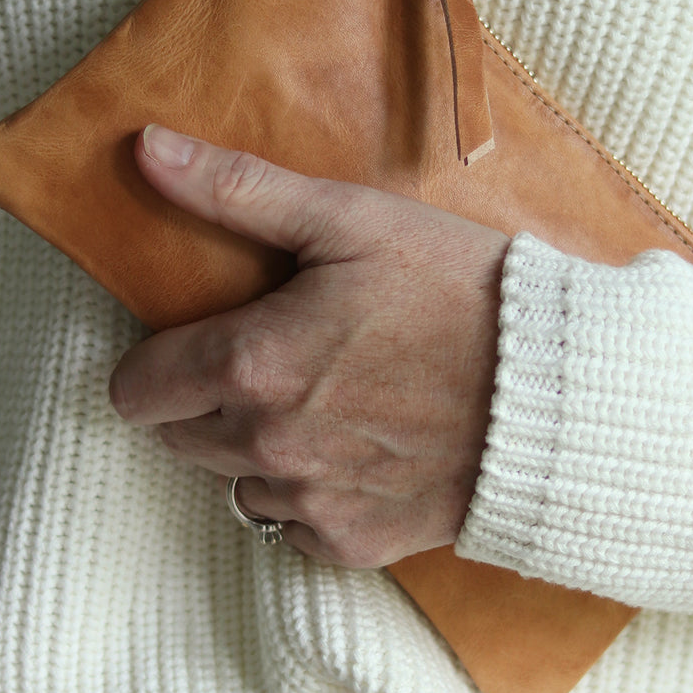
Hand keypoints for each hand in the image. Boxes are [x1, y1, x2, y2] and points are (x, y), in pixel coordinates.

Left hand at [109, 125, 509, 567]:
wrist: (557, 391)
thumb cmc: (459, 292)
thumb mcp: (350, 219)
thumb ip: (238, 190)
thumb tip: (146, 150)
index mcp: (251, 363)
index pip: (135, 390)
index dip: (157, 363)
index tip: (197, 343)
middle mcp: (267, 445)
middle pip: (177, 440)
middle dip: (204, 403)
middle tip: (270, 364)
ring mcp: (311, 501)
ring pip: (236, 485)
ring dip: (256, 452)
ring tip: (323, 406)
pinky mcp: (354, 542)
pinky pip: (293, 528)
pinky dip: (310, 496)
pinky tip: (357, 452)